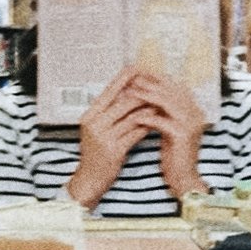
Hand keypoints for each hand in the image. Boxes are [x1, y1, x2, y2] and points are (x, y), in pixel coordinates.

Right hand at [70, 66, 158, 207]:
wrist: (89, 180)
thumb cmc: (95, 154)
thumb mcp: (97, 129)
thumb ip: (108, 112)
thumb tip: (128, 92)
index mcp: (90, 115)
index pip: (109, 90)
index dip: (125, 78)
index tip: (139, 68)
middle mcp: (95, 124)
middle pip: (123, 101)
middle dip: (143, 94)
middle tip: (158, 86)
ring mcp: (103, 137)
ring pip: (132, 116)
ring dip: (149, 109)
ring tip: (161, 103)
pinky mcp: (114, 150)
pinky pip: (136, 133)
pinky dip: (147, 126)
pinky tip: (156, 122)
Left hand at [127, 72, 208, 200]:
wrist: (185, 179)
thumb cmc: (175, 155)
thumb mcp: (170, 128)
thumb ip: (165, 112)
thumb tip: (148, 92)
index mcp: (194, 109)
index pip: (176, 86)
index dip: (158, 79)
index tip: (139, 75)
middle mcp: (196, 113)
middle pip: (171, 90)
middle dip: (150, 83)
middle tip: (132, 79)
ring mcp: (191, 123)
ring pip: (167, 102)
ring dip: (146, 96)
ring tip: (130, 93)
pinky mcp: (183, 135)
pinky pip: (161, 121)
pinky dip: (146, 118)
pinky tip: (133, 117)